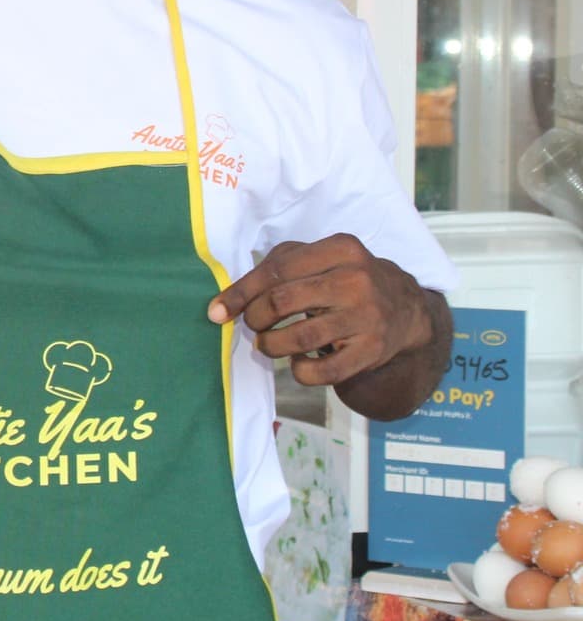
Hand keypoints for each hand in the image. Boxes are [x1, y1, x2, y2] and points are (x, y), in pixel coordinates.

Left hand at [206, 234, 435, 389]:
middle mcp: (357, 279)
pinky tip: (297, 362)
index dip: (240, 293)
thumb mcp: (316, 259)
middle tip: (253, 325)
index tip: (217, 311)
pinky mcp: (373, 351)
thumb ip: (272, 270)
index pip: (276, 270)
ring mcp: (368, 317)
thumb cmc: (343, 279)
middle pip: (282, 302)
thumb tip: (222, 305)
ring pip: (299, 338)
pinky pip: (324, 371)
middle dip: (255, 318)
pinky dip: (300, 370)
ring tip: (268, 344)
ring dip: (271, 346)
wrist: (405, 308)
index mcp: (340, 249)